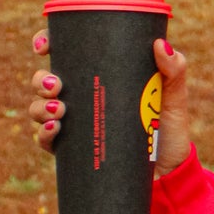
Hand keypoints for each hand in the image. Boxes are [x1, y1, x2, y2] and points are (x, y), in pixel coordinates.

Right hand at [27, 34, 192, 174]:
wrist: (169, 170)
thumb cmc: (169, 127)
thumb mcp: (173, 94)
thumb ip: (173, 68)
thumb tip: (158, 44)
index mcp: (99, 75)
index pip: (65, 52)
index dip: (46, 43)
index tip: (43, 47)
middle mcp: (82, 97)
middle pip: (44, 81)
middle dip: (41, 80)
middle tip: (56, 86)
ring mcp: (75, 123)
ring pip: (39, 109)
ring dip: (40, 106)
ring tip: (59, 110)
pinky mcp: (73, 150)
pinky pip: (45, 139)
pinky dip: (43, 132)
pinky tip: (55, 127)